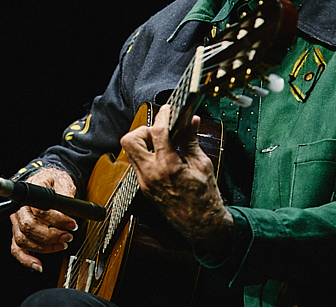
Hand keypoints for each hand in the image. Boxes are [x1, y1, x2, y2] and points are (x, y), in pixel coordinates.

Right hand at [9, 167, 77, 272]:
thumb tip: (69, 207)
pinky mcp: (19, 232)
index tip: (72, 224)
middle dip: (51, 235)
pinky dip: (27, 259)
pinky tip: (38, 264)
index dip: (57, 219)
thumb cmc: (52, 181)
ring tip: (62, 244)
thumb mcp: (62, 180)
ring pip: (23, 239)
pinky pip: (17, 249)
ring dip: (44, 247)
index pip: (40, 210)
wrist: (45, 181)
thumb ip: (65, 192)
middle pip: (29, 227)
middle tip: (68, 235)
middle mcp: (20, 208)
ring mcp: (17, 221)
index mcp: (30, 193)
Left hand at [120, 104, 232, 252]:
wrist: (201, 225)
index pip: (158, 132)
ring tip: (162, 143)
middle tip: (160, 130)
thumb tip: (190, 121)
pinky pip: (137, 164)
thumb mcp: (202, 165)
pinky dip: (147, 155)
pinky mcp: (144, 187)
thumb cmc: (205, 198)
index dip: (163, 116)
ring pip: (131, 152)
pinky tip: (163, 156)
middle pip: (130, 140)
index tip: (169, 109)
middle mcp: (151, 174)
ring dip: (143, 142)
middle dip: (143, 130)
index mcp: (168, 167)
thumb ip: (191, 141)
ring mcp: (145, 182)